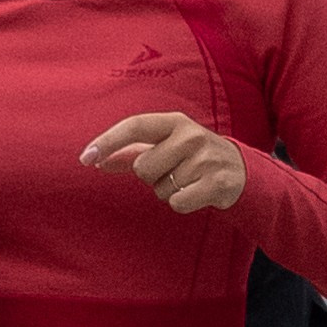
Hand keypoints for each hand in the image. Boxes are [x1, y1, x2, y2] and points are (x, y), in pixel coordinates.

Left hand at [82, 110, 248, 216]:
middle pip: (143, 167)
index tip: (85, 157)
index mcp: (175, 122)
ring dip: (168, 191)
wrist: (242, 172)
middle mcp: (191, 136)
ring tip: (188, 182)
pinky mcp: (217, 183)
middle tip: (174, 172)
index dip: (108, 141)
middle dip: (152, 176)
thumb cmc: (193, 158)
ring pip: (160, 189)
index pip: (135, 126)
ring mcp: (206, 159)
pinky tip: (196, 194)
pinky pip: (177, 203)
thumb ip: (131, 152)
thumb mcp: (166, 146)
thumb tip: (96, 160)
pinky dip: (182, 204)